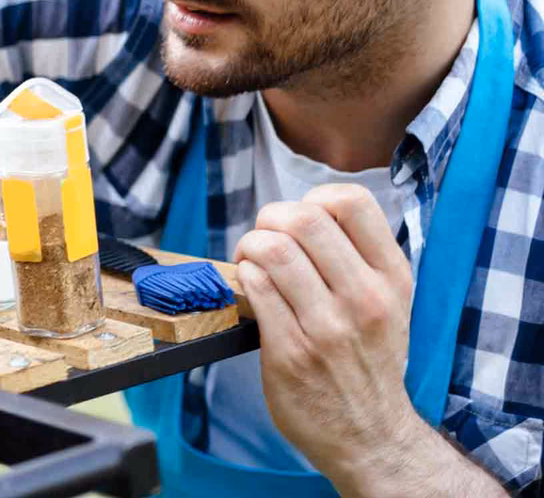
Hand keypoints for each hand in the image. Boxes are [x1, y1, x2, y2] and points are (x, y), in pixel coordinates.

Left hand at [231, 184, 421, 488]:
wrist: (371, 435)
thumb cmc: (370, 361)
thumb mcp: (390, 304)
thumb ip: (357, 258)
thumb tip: (304, 213)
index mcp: (392, 278)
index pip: (352, 202)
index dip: (312, 198)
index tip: (299, 222)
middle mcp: (365, 298)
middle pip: (303, 218)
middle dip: (269, 219)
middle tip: (264, 240)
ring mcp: (328, 326)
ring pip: (272, 249)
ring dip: (248, 247)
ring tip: (251, 263)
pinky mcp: (290, 351)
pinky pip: (254, 287)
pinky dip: (242, 277)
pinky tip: (250, 290)